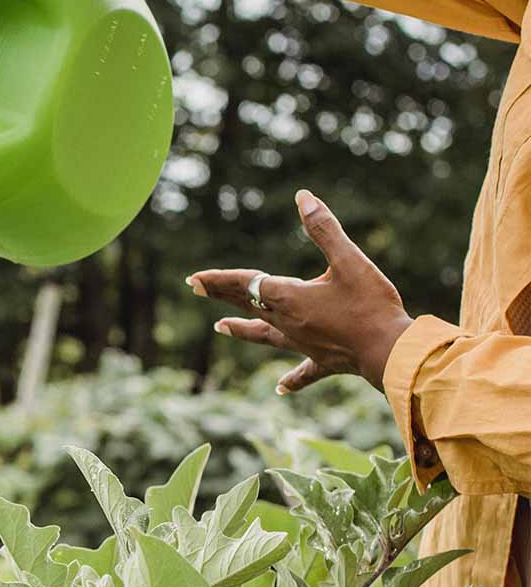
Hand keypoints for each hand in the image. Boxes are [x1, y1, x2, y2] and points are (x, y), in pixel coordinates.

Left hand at [186, 190, 413, 393]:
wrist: (392, 352)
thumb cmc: (371, 306)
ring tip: (220, 328)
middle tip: (195, 287)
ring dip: (241, 329)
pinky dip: (290, 379)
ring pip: (264, 334)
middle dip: (220, 294)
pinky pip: (302, 370)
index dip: (220, 278)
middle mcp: (288, 322)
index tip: (195, 278)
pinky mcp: (323, 361)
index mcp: (289, 297)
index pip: (246, 283)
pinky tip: (279, 389)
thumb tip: (303, 197)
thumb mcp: (349, 260)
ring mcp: (303, 344)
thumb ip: (324, 229)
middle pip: (247, 304)